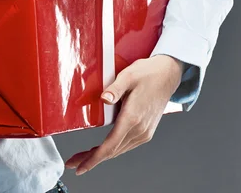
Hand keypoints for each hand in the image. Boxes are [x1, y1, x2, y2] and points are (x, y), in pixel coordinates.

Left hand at [65, 55, 184, 174]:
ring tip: (83, 157)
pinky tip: (102, 149)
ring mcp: (144, 132)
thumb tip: (103, 99)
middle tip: (73, 163)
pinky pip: (125, 145)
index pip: (110, 146)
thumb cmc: (147, 74)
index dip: (93, 159)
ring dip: (100, 155)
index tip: (80, 167)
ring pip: (118, 150)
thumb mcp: (128, 76)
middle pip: (111, 152)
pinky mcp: (145, 131)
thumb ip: (114, 89)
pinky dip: (112, 149)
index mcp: (132, 118)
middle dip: (91, 159)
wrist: (167, 74)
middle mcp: (139, 130)